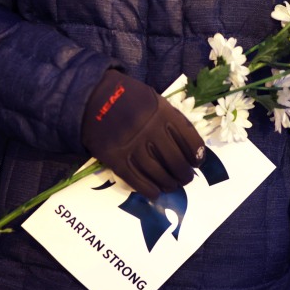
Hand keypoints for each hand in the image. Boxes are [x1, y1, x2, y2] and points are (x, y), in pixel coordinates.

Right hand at [81, 70, 204, 199]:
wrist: (92, 97)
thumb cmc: (127, 98)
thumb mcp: (155, 100)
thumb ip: (171, 119)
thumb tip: (188, 146)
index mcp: (164, 114)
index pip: (190, 142)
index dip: (197, 156)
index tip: (197, 162)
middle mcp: (151, 132)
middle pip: (176, 162)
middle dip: (184, 175)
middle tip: (185, 178)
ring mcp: (133, 147)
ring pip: (159, 175)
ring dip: (170, 184)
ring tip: (172, 185)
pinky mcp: (117, 160)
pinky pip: (138, 182)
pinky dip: (150, 190)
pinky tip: (155, 192)